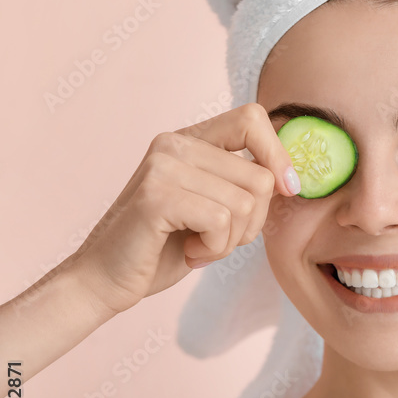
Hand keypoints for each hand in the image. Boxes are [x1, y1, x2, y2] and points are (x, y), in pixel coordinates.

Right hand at [68, 102, 299, 314]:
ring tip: (198, 245)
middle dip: (253, 222)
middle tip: (217, 238)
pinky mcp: (157, 196)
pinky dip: (215, 249)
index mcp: (190, 139)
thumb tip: (290, 179)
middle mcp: (174, 144)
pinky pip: (222, 222)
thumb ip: (242, 183)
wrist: (106, 278)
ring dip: (231, 240)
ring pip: (245, 203)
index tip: (287, 189)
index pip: (252, 118)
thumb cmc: (166, 245)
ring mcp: (163, 166)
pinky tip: (188, 253)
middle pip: (261, 177)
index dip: (279, 155)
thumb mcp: (213, 206)